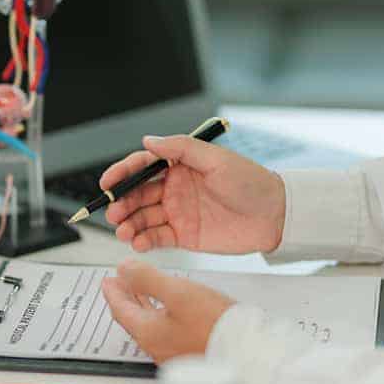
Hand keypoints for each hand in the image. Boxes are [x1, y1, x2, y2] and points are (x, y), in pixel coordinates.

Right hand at [100, 135, 286, 253]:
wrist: (275, 215)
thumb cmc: (251, 182)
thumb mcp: (216, 159)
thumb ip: (180, 149)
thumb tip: (149, 140)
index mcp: (179, 167)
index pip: (142, 167)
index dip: (122, 174)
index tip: (107, 183)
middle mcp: (174, 189)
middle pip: (137, 195)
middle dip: (121, 203)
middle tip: (114, 212)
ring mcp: (177, 213)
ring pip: (142, 218)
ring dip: (129, 224)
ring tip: (123, 231)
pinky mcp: (183, 236)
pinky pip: (156, 238)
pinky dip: (144, 241)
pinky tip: (138, 242)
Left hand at [102, 260, 233, 361]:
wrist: (247, 353)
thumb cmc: (215, 325)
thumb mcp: (177, 292)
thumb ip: (147, 278)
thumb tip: (124, 269)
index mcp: (147, 332)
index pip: (120, 309)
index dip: (112, 291)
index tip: (108, 281)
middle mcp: (156, 346)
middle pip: (132, 318)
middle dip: (125, 298)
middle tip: (119, 285)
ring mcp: (171, 353)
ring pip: (148, 325)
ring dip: (142, 306)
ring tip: (141, 292)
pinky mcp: (188, 353)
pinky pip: (164, 332)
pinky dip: (159, 316)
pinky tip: (169, 310)